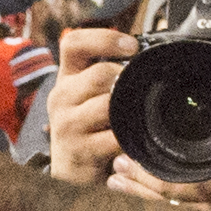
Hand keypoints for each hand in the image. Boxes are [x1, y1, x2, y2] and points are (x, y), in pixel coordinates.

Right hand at [44, 26, 138, 185]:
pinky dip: (129, 137)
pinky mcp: (78, 149)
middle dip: (127, 81)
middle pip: (100, 74)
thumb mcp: (90, 98)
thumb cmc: (89, 130)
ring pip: (107, 104)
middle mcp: (61, 97)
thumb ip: (110, 76)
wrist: (72, 173)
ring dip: (128, 111)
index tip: (132, 46)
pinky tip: (132, 140)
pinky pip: (113, 136)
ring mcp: (66, 124)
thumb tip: (150, 54)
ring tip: (135, 118)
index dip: (104, 38)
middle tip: (139, 92)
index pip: (73, 43)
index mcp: (67, 78)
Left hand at [109, 93, 210, 210]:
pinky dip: (156, 206)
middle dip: (140, 175)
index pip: (190, 165)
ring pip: (170, 204)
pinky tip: (138, 199)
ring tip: (116, 178)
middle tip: (116, 160)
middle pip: (169, 187)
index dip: (158, 160)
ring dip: (141, 192)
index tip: (135, 144)